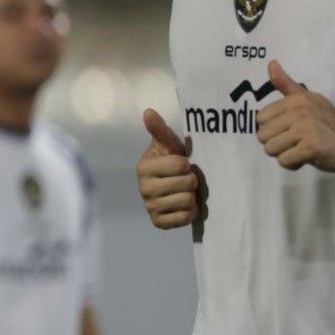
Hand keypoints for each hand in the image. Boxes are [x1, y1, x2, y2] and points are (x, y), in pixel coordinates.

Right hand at [137, 109, 205, 229]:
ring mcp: (150, 207)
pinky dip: (190, 212)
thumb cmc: (171, 161)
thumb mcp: (168, 144)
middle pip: (187, 184)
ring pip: (187, 201)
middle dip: (191, 181)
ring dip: (191, 197)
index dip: (187, 164)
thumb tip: (148, 111)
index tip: (181, 164)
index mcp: (144, 168)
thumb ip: (159, 129)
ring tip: (184, 192)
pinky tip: (183, 206)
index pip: (181, 165)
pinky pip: (185, 218)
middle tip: (184, 180)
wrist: (171, 187)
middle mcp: (143, 188)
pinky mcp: (158, 223)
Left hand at [256, 60, 334, 171]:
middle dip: (276, 144)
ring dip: (284, 154)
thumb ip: (286, 84)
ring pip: (270, 149)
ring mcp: (306, 128)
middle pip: (262, 136)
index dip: (272, 129)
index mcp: (295, 100)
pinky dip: (293, 164)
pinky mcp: (312, 147)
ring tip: (301, 149)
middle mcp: (299, 111)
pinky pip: (284, 161)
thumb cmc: (327, 122)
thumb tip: (271, 63)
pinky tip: (306, 158)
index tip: (290, 129)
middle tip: (296, 142)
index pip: (260, 119)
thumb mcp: (307, 99)